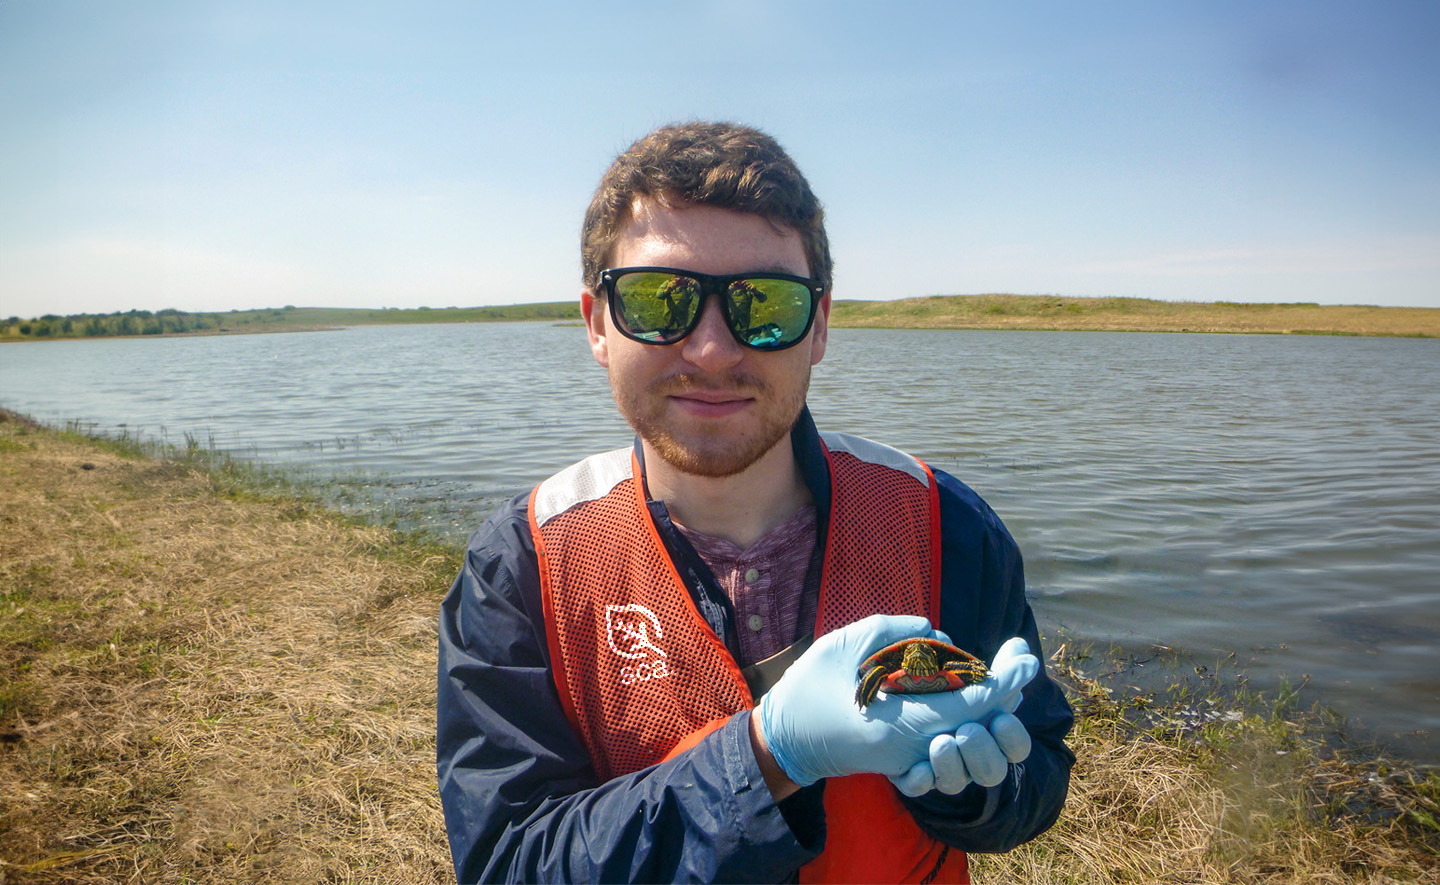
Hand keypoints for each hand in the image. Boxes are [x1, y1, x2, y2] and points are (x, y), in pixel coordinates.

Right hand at [756, 616, 1030, 786]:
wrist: (784, 740)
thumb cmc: (809, 689)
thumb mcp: (846, 643)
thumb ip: (896, 631)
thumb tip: (938, 633)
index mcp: (903, 723)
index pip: (970, 701)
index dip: (1004, 678)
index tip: (1026, 658)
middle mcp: (915, 746)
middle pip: (977, 719)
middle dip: (1004, 687)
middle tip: (1019, 654)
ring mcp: (910, 756)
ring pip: (967, 730)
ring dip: (985, 702)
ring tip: (996, 670)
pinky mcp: (904, 757)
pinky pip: (947, 736)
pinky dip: (963, 713)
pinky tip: (967, 690)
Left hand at [888, 637, 1037, 796]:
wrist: (874, 700)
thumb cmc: (922, 681)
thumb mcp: (953, 666)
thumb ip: (992, 662)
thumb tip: (1021, 646)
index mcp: (984, 730)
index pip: (1014, 746)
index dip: (1013, 737)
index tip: (1000, 717)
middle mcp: (965, 754)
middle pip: (993, 772)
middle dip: (984, 754)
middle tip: (968, 730)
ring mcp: (937, 767)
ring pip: (956, 784)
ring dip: (952, 765)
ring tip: (939, 742)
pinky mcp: (908, 775)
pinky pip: (917, 787)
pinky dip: (919, 779)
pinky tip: (916, 767)